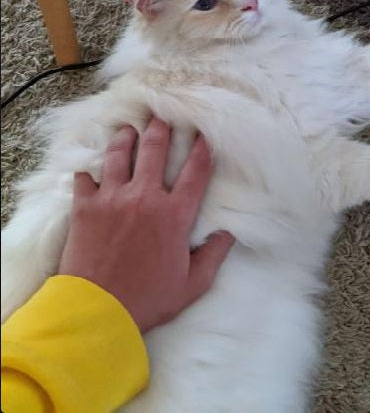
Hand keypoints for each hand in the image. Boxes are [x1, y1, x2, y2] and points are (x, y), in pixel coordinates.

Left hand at [59, 118, 234, 332]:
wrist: (97, 311)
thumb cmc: (148, 299)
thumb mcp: (192, 284)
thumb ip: (214, 255)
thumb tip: (228, 234)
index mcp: (174, 215)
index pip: (195, 171)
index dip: (201, 148)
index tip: (202, 133)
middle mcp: (145, 198)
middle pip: (154, 150)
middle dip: (160, 129)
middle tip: (161, 115)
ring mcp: (112, 199)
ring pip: (119, 155)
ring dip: (125, 138)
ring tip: (128, 128)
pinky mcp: (85, 207)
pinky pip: (84, 178)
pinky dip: (86, 171)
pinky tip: (88, 168)